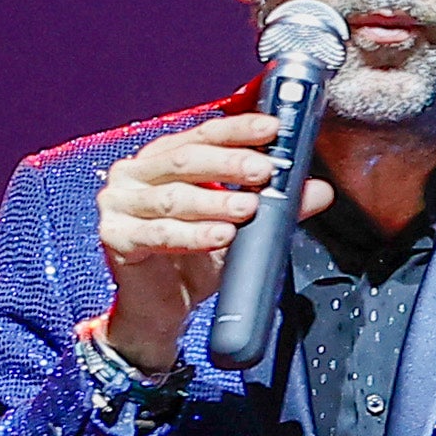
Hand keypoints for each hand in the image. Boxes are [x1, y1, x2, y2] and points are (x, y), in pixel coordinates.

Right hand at [88, 110, 325, 372]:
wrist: (162, 306)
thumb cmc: (193, 258)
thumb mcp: (239, 227)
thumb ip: (275, 207)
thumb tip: (319, 191)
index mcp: (163, 158)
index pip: (203, 134)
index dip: (238, 130)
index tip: (272, 129)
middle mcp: (136, 174)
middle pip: (186, 160)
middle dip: (229, 163)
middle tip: (264, 171)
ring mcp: (119, 204)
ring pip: (172, 197)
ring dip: (214, 202)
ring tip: (248, 208)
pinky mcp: (116, 237)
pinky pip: (158, 234)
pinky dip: (193, 235)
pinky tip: (220, 236)